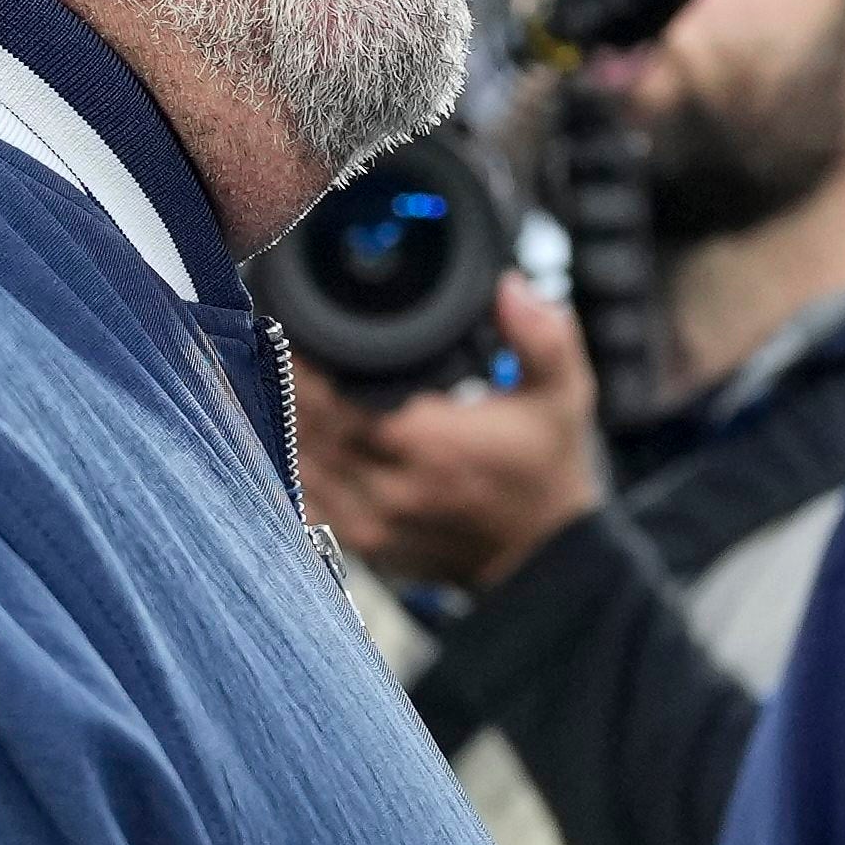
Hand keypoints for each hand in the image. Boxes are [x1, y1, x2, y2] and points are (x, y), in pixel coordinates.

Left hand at [310, 281, 606, 594]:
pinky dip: (296, 466)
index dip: (310, 365)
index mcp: (436, 444)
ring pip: (302, 464)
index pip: (340, 400)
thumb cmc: (546, 469)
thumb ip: (542, 338)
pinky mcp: (365, 546)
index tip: (299, 330)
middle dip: (293, 385)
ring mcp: (375, 523)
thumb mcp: (561, 396)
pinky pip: (307, 501)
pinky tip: (298, 434)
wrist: (546, 556)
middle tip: (283, 345)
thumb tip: (510, 288)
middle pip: (311, 428)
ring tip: (285, 382)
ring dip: (287, 424)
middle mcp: (396, 488)